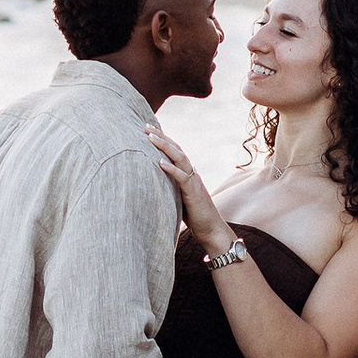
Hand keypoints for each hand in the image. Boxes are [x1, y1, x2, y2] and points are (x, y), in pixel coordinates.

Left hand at [146, 126, 226, 244]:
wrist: (212, 230)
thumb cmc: (195, 217)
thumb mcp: (179, 198)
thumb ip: (170, 188)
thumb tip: (154, 184)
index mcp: (188, 174)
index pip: (175, 152)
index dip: (163, 140)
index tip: (149, 130)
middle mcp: (192, 174)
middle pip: (176, 150)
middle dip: (161, 137)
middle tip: (146, 127)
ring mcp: (194, 182)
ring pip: (180, 158)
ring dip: (164, 147)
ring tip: (150, 138)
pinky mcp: (193, 193)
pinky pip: (182, 177)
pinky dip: (171, 169)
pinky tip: (159, 162)